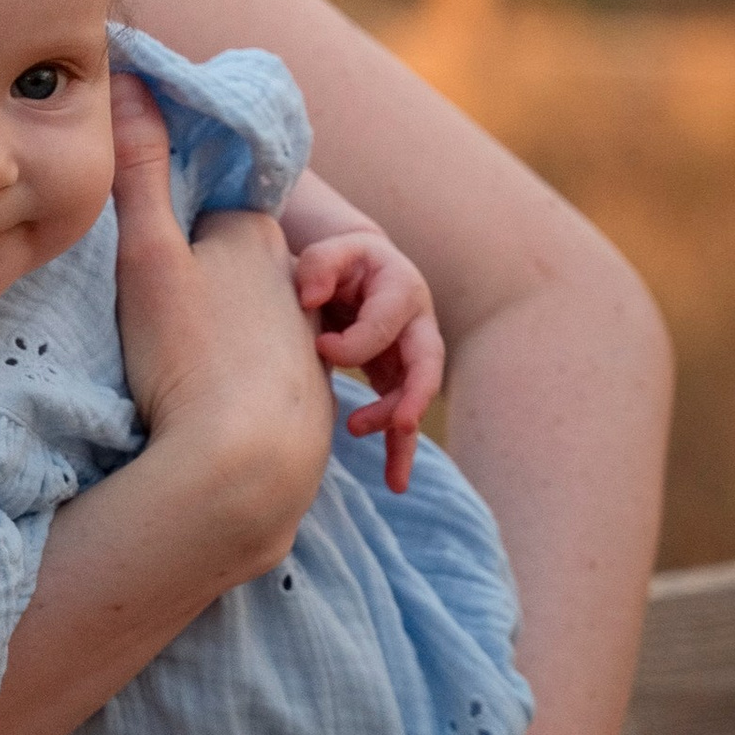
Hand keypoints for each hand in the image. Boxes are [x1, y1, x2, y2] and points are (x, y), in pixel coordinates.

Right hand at [109, 79, 333, 571]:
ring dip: (209, 350)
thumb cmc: (190, 356)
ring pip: (242, 328)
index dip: (160, 245)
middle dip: (189, 297)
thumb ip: (140, 169)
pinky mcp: (306, 401)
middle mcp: (292, 281)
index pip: (200, 217)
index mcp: (255, 236)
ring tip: (170, 382)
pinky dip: (230, 392)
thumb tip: (130, 74)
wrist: (245, 466)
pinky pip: (255, 380)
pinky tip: (201, 415)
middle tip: (145, 336)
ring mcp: (302, 342)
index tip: (134, 282)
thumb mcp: (146, 255)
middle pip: (223, 272)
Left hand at [293, 227, 443, 492]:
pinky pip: (404, 420)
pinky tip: (396, 483)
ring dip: (398, 426)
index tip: (318, 347)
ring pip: (415, 397)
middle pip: (425, 364)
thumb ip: (320, 265)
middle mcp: (416, 325)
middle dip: (413, 395)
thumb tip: (308, 297)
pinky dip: (401, 451)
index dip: (353, 343)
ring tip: (359, 434)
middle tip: (397, 422)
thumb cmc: (337, 262)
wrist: (352, 271)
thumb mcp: (329, 250)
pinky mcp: (397, 379)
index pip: (384, 324)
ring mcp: (410, 356)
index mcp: (401, 289)